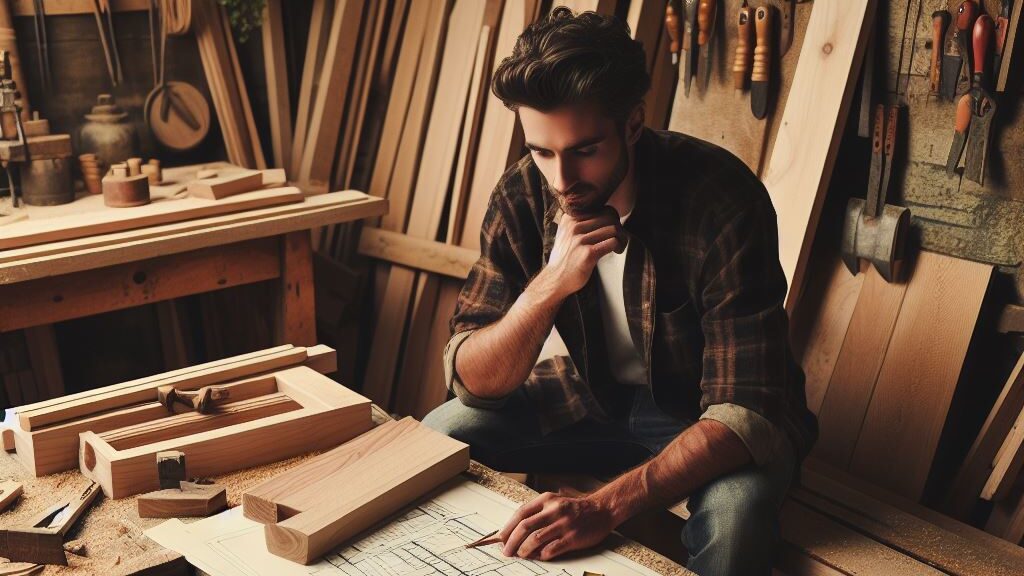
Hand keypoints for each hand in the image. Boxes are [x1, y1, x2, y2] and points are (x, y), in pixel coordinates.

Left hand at [496, 492, 616, 560]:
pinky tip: (539, 556)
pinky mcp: (572, 538)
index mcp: (547, 500)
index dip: (508, 527)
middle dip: (512, 541)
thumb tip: (517, 529)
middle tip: (507, 551)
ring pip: (535, 539)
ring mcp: (563, 524)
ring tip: (521, 554)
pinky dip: (542, 555)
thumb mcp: (555, 501)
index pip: (521, 513)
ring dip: (524, 549)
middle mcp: (554, 510)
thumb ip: (538, 512)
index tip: (501, 538)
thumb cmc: (576, 508)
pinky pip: (551, 549)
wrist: (602, 510)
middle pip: (525, 526)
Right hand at [541, 207, 626, 298]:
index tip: (611, 232)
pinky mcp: (588, 253)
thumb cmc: (566, 258)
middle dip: (619, 227)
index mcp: (570, 218)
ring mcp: (580, 240)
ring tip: (617, 247)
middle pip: (610, 216)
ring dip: (621, 238)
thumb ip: (581, 222)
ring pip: (614, 228)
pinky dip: (619, 246)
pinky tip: (616, 252)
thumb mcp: (566, 233)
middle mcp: (574, 226)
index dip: (612, 219)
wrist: (555, 279)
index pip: (602, 209)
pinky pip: (613, 242)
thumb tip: (608, 213)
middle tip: (618, 239)